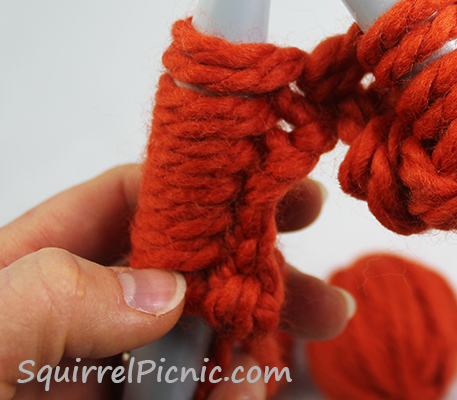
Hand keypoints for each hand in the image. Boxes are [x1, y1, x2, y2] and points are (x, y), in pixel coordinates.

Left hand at [0, 165, 353, 399]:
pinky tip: (249, 393)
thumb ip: (48, 301)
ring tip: (296, 344)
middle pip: (180, 266)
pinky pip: (189, 394)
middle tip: (317, 270)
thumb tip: (162, 290)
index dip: (201, 186)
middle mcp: (70, 317)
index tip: (271, 187)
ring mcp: (99, 376)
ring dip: (252, 335)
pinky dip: (230, 391)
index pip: (123, 202)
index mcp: (27, 272)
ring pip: (195, 335)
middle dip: (255, 264)